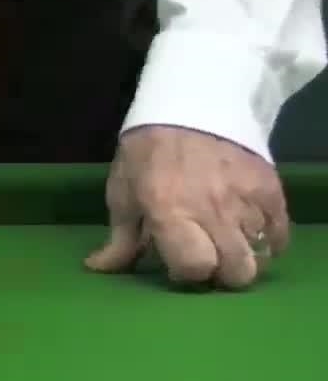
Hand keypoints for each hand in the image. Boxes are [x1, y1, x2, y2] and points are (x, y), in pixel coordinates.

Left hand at [85, 125, 289, 288]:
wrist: (187, 105)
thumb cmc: (146, 154)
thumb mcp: (123, 193)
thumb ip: (120, 238)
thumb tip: (99, 269)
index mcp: (170, 213)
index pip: (195, 267)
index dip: (187, 274)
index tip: (179, 265)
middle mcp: (213, 210)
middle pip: (237, 271)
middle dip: (221, 275)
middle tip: (208, 260)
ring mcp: (246, 199)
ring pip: (260, 254)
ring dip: (243, 256)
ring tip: (226, 244)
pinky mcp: (269, 188)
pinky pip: (280, 232)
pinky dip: (269, 240)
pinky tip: (249, 233)